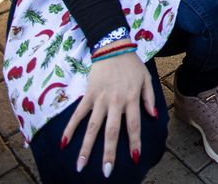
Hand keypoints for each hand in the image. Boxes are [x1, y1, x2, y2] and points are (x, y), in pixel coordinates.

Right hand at [62, 50, 154, 176]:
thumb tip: (153, 116)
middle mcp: (115, 102)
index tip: (135, 158)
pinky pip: (78, 114)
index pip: (133, 125)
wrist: (113, 47)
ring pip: (92, 127)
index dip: (134, 142)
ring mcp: (100, 99)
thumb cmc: (132, 65)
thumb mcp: (146, 79)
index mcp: (131, 99)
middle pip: (112, 131)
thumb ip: (149, 98)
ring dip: (86, 148)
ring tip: (80, 166)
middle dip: (109, 153)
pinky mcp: (88, 95)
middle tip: (106, 172)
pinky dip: (70, 128)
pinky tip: (64, 144)